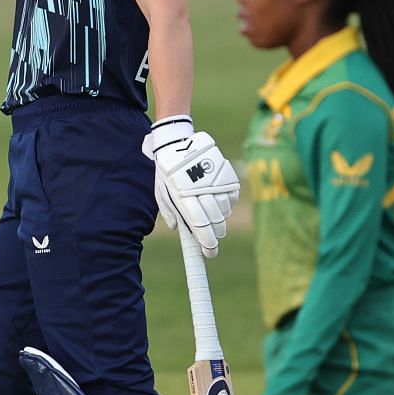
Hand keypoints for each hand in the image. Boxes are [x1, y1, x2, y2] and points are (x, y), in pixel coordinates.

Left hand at [142, 116, 239, 256]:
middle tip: (212, 239)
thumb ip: (170, 211)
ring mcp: (215, 180)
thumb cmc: (167, 171)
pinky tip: (219, 202)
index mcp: (182, 195)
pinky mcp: (225, 173)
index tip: (210, 252)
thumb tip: (178, 229)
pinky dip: (227, 204)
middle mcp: (200, 188)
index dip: (207, 242)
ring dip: (221, 219)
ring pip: (224, 210)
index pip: (199, 224)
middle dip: (215, 234)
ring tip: (214, 218)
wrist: (178, 142)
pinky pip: (232, 197)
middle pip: (215, 220)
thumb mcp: (161, 191)